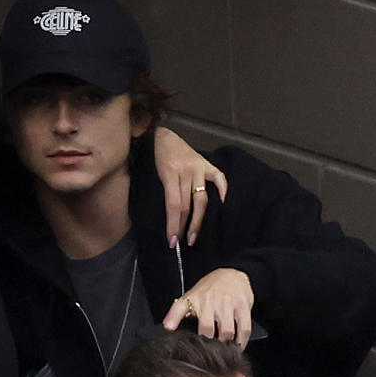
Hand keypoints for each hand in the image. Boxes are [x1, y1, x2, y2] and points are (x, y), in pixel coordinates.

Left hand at [154, 126, 227, 247]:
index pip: (174, 205)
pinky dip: (224, 189)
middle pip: (187, 205)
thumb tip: (168, 218)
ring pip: (201, 198)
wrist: (161, 134)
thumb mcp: (152, 174)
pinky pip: (219, 177)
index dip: (173, 225)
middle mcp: (186, 172)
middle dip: (184, 227)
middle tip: (182, 242)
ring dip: (198, 219)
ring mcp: (198, 167)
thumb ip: (161, 192)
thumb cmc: (154, 156)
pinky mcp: (206, 163)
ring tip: (194, 235)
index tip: (171, 240)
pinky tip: (223, 204)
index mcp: (170, 174)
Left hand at [163, 268, 253, 348]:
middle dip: (208, 343)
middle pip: (207, 328)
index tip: (169, 328)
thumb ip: (178, 313)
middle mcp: (210, 300)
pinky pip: (244, 328)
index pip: (180, 308)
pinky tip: (238, 346)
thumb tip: (167, 328)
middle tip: (210, 354)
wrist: (232, 274)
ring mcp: (227, 302)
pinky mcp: (243, 304)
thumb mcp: (190, 297)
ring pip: (227, 331)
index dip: (173, 318)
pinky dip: (242, 341)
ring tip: (224, 352)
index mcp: (194, 299)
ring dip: (226, 344)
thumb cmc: (209, 290)